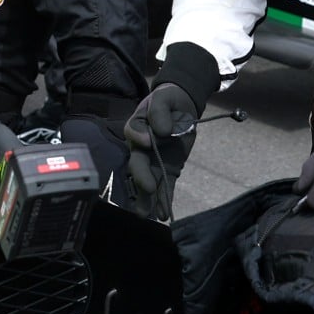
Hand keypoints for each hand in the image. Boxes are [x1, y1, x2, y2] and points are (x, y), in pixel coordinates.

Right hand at [123, 83, 199, 218]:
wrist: (181, 106)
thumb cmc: (167, 100)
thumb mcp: (164, 98)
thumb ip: (160, 111)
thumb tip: (161, 131)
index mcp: (136, 127)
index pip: (133, 133)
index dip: (139, 138)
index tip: (149, 142)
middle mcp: (141, 148)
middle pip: (137, 163)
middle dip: (141, 177)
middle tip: (147, 187)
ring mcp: (154, 161)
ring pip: (149, 180)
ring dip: (148, 198)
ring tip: (148, 214)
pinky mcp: (169, 169)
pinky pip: (165, 186)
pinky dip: (164, 200)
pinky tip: (164, 214)